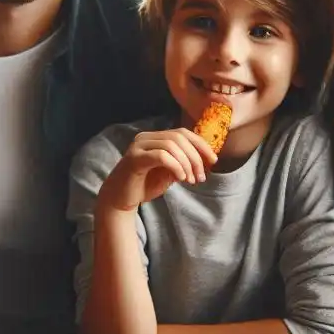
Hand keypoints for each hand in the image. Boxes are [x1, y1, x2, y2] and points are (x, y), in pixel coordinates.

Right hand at [98, 129, 216, 212]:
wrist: (120, 200)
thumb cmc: (144, 186)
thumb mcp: (170, 173)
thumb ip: (184, 163)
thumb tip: (206, 159)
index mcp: (155, 137)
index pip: (183, 133)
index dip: (201, 145)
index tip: (214, 160)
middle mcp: (146, 137)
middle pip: (179, 137)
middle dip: (196, 157)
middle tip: (202, 176)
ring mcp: (139, 146)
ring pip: (171, 145)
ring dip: (187, 164)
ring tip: (191, 180)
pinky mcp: (134, 158)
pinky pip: (161, 156)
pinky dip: (176, 166)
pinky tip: (180, 179)